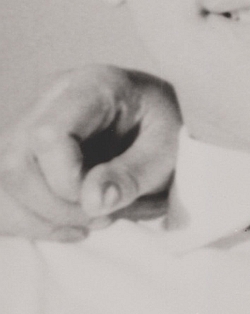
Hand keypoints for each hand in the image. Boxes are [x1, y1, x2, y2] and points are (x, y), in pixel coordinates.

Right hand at [0, 66, 180, 240]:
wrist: (161, 117)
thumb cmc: (166, 127)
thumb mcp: (168, 150)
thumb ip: (133, 174)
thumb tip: (92, 202)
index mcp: (92, 85)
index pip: (48, 133)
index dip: (64, 178)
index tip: (100, 201)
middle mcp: (51, 96)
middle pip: (15, 160)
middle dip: (54, 206)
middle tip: (103, 219)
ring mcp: (29, 119)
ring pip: (2, 178)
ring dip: (41, 217)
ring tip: (93, 222)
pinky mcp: (21, 146)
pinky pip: (2, 190)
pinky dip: (28, 219)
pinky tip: (69, 228)